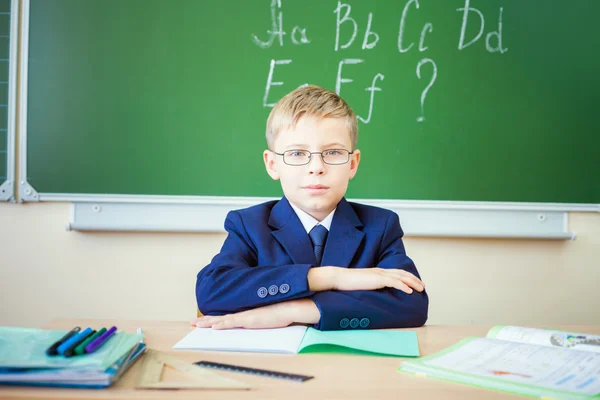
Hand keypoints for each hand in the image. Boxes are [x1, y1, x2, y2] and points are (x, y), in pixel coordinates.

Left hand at [190, 299, 319, 329]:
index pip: (226, 316)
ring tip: (196, 325)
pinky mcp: (250, 319)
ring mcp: (246, 316)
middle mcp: (243, 314)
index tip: (202, 321)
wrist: (290, 307)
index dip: (213, 318)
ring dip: (209, 323)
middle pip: (220, 317)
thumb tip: (256, 322)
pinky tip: (214, 327)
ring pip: (223, 320)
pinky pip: (233, 322)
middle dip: (205, 321)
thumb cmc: (281, 312)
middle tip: (192, 324)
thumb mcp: (266, 316)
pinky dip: (223, 324)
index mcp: (246, 314)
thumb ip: (258, 318)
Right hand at [309, 267, 424, 293]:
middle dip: (414, 279)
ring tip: (420, 289)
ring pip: (401, 277)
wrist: (339, 278)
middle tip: (423, 286)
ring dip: (412, 283)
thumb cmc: (347, 283)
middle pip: (402, 273)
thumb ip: (370, 285)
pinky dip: (403, 286)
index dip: (407, 277)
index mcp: (377, 272)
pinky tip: (410, 292)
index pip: (396, 272)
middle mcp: (380, 271)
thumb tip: (374, 292)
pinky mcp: (377, 279)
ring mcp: (379, 274)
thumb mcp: (362, 284)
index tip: (414, 283)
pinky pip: (394, 283)